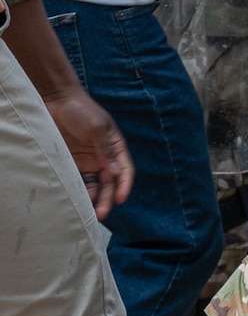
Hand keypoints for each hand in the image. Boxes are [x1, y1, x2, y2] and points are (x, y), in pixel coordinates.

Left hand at [43, 86, 131, 219]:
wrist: (56, 101)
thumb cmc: (81, 110)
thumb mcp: (97, 128)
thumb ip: (105, 150)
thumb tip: (115, 173)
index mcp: (115, 148)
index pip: (124, 170)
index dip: (124, 185)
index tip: (120, 199)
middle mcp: (103, 157)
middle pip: (109, 183)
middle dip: (107, 199)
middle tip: (101, 214)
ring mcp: (87, 161)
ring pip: (93, 186)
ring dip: (93, 199)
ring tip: (88, 213)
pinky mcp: (71, 164)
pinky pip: (76, 181)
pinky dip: (78, 192)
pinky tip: (75, 201)